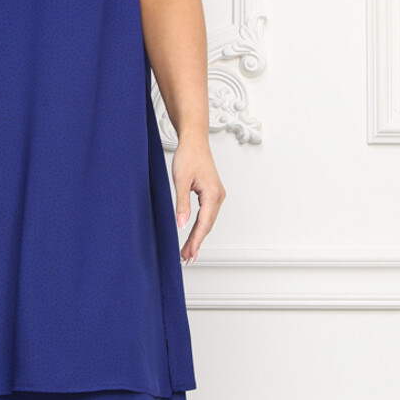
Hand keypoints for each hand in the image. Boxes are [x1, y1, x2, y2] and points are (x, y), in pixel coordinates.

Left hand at [171, 137, 224, 263]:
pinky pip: (207, 214)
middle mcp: (218, 196)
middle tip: (186, 258)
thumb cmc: (188, 157)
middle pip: (207, 225)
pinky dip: (200, 226)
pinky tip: (194, 234)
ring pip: (208, 221)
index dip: (196, 241)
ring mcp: (217, 195)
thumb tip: (181, 225)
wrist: (194, 141)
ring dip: (198, 236)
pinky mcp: (212, 193)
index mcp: (213, 194)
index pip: (204, 224)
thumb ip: (181, 204)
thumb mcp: (181, 181)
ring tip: (189, 251)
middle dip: (197, 243)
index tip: (189, 254)